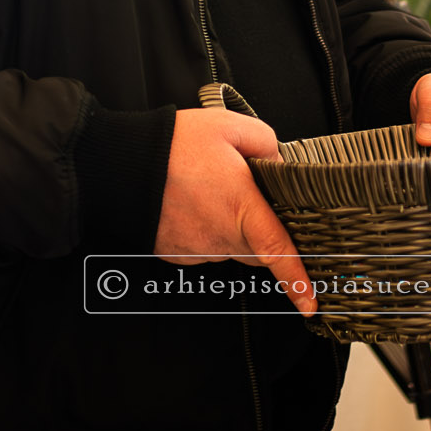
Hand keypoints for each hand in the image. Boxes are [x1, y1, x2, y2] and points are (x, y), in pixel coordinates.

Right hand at [155, 107, 316, 313]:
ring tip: (209, 191)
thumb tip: (277, 164)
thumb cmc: (172, 146)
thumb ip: (265, 143)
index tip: (310, 304)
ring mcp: (197, 249)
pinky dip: (205, 230)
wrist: (120, 165)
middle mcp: (220, 237)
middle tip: (246, 196)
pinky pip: (204, 248)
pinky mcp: (177, 254)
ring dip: (230, 228)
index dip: (297, 281)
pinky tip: (192, 203)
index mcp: (241, 208)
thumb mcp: (229, 126)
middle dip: (262, 231)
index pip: (278, 252)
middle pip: (257, 251)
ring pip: (230, 249)